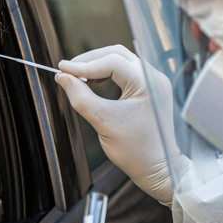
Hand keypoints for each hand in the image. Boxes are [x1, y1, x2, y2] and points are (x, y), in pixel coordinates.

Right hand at [56, 45, 178, 205]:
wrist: (159, 168)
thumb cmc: (136, 150)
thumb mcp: (103, 123)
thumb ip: (81, 98)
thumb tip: (63, 78)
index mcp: (147, 83)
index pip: (111, 62)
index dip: (84, 65)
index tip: (63, 69)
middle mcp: (154, 78)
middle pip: (117, 54)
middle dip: (90, 60)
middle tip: (69, 70)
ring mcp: (154, 83)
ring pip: (122, 60)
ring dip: (98, 65)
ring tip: (79, 77)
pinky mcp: (150, 90)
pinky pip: (127, 72)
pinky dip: (108, 73)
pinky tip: (94, 82)